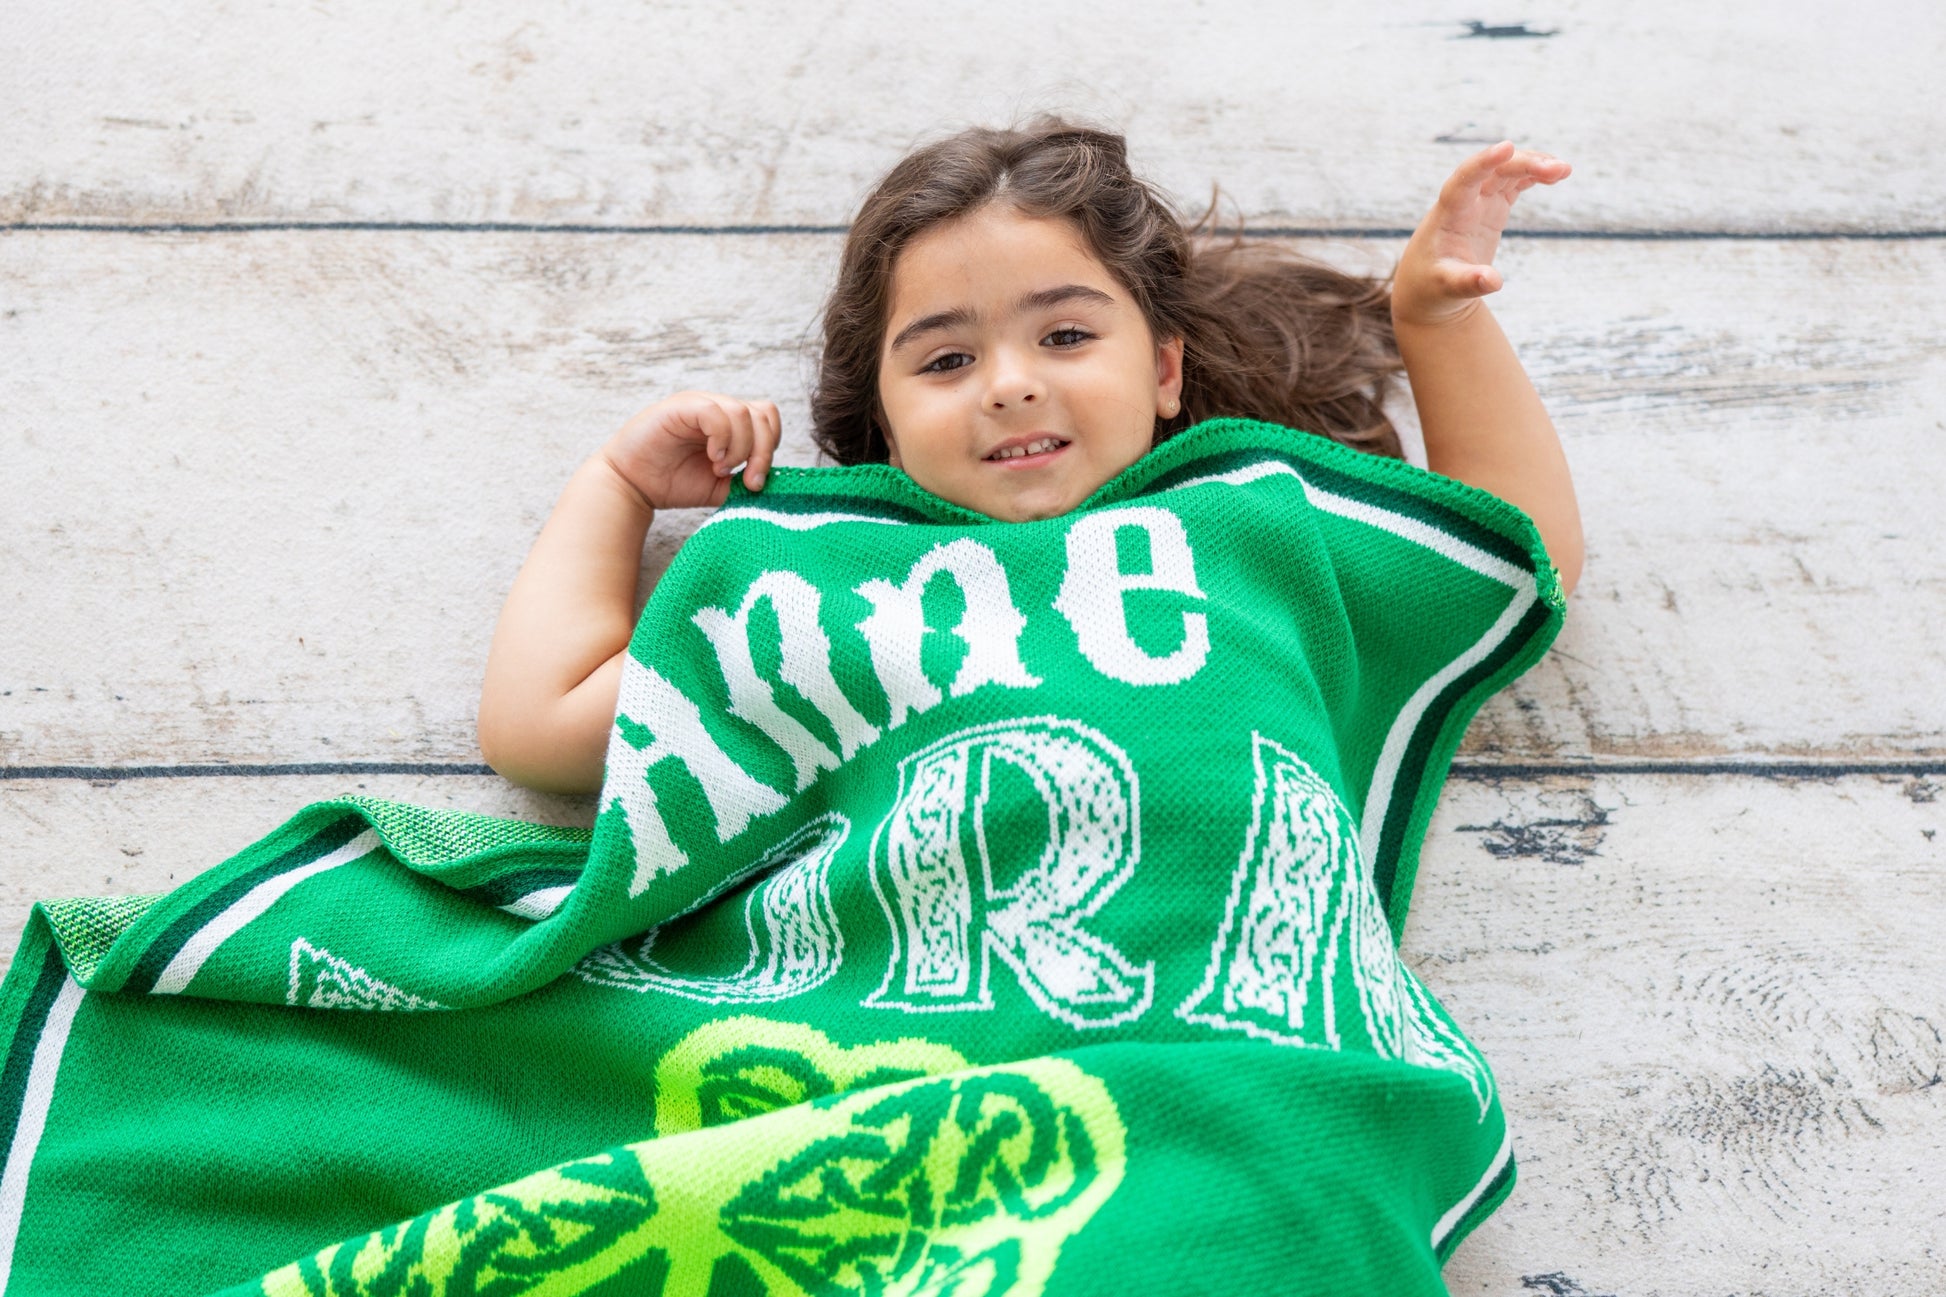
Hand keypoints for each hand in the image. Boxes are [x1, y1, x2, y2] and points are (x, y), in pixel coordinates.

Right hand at [598, 391, 781, 510]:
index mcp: (730, 424)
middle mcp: (718, 409)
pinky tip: (712, 459)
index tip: (755, 482)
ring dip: (740, 448)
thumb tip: (775, 481)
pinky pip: (716, 412)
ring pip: (743, 413)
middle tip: (748, 480)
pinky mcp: (681, 406)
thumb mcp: (721, 487)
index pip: (768, 420)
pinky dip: (722, 439)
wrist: (632, 485)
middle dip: (763, 453)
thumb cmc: (673, 483)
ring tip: (720, 468)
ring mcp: (700, 404)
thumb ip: (746, 480)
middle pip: (763, 413)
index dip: (771, 448)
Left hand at [1392, 141, 1569, 328]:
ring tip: (1564, 170)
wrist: (1426, 287)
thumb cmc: (1432, 287)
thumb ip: (1469, 283)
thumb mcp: (1448, 289)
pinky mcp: (1490, 208)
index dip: (1483, 163)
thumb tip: (1493, 281)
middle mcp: (1463, 202)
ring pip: (1506, 172)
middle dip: (1523, 164)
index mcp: (1448, 215)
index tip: (1507, 147)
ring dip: (1533, 166)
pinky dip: (1533, 176)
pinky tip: (1556, 175)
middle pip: (1493, 171)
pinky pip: (1513, 183)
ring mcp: (1478, 202)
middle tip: (1558, 169)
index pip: (1463, 181)